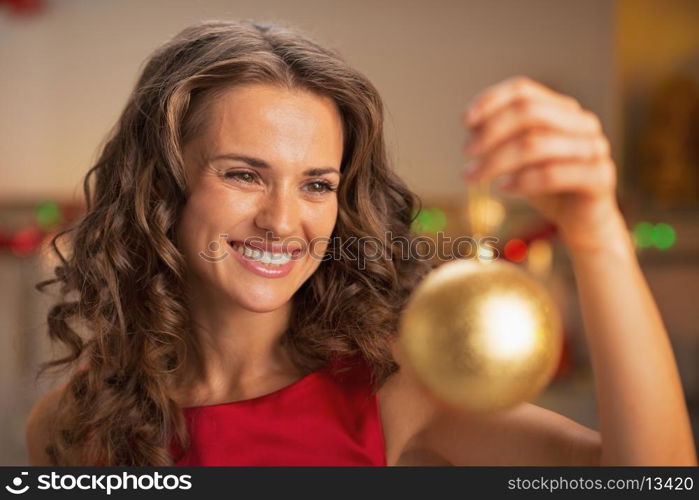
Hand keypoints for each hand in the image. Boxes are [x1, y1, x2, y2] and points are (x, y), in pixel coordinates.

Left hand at [462, 76, 622, 252]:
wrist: (582, 223)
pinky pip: (552, 174)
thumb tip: (471, 122)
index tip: (465, 122)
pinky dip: (522, 181)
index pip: (523, 90)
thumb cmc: (547, 186)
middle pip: (529, 112)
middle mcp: (583, 123)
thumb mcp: (520, 158)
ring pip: (536, 144)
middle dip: (491, 132)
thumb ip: (501, 136)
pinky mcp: (599, 178)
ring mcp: (594, 148)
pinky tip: (503, 188)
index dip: (491, 101)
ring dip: (496, 160)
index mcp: (563, 110)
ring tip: (474, 176)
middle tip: (467, 152)